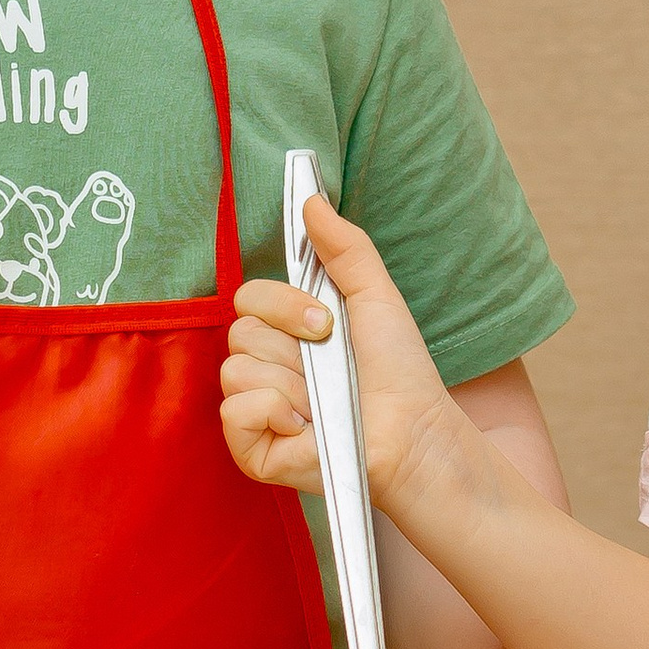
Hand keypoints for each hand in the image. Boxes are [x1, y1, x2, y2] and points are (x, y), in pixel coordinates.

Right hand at [219, 195, 466, 509]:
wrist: (413, 432)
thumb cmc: (398, 371)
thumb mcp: (375, 297)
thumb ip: (345, 248)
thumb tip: (311, 200)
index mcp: (286, 332)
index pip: (249, 298)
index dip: (284, 306)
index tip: (326, 323)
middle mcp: (265, 368)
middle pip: (240, 333)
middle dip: (292, 348)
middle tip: (330, 367)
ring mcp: (255, 410)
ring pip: (237, 371)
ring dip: (292, 385)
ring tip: (323, 404)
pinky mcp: (252, 448)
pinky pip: (235, 412)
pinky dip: (274, 414)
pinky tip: (306, 427)